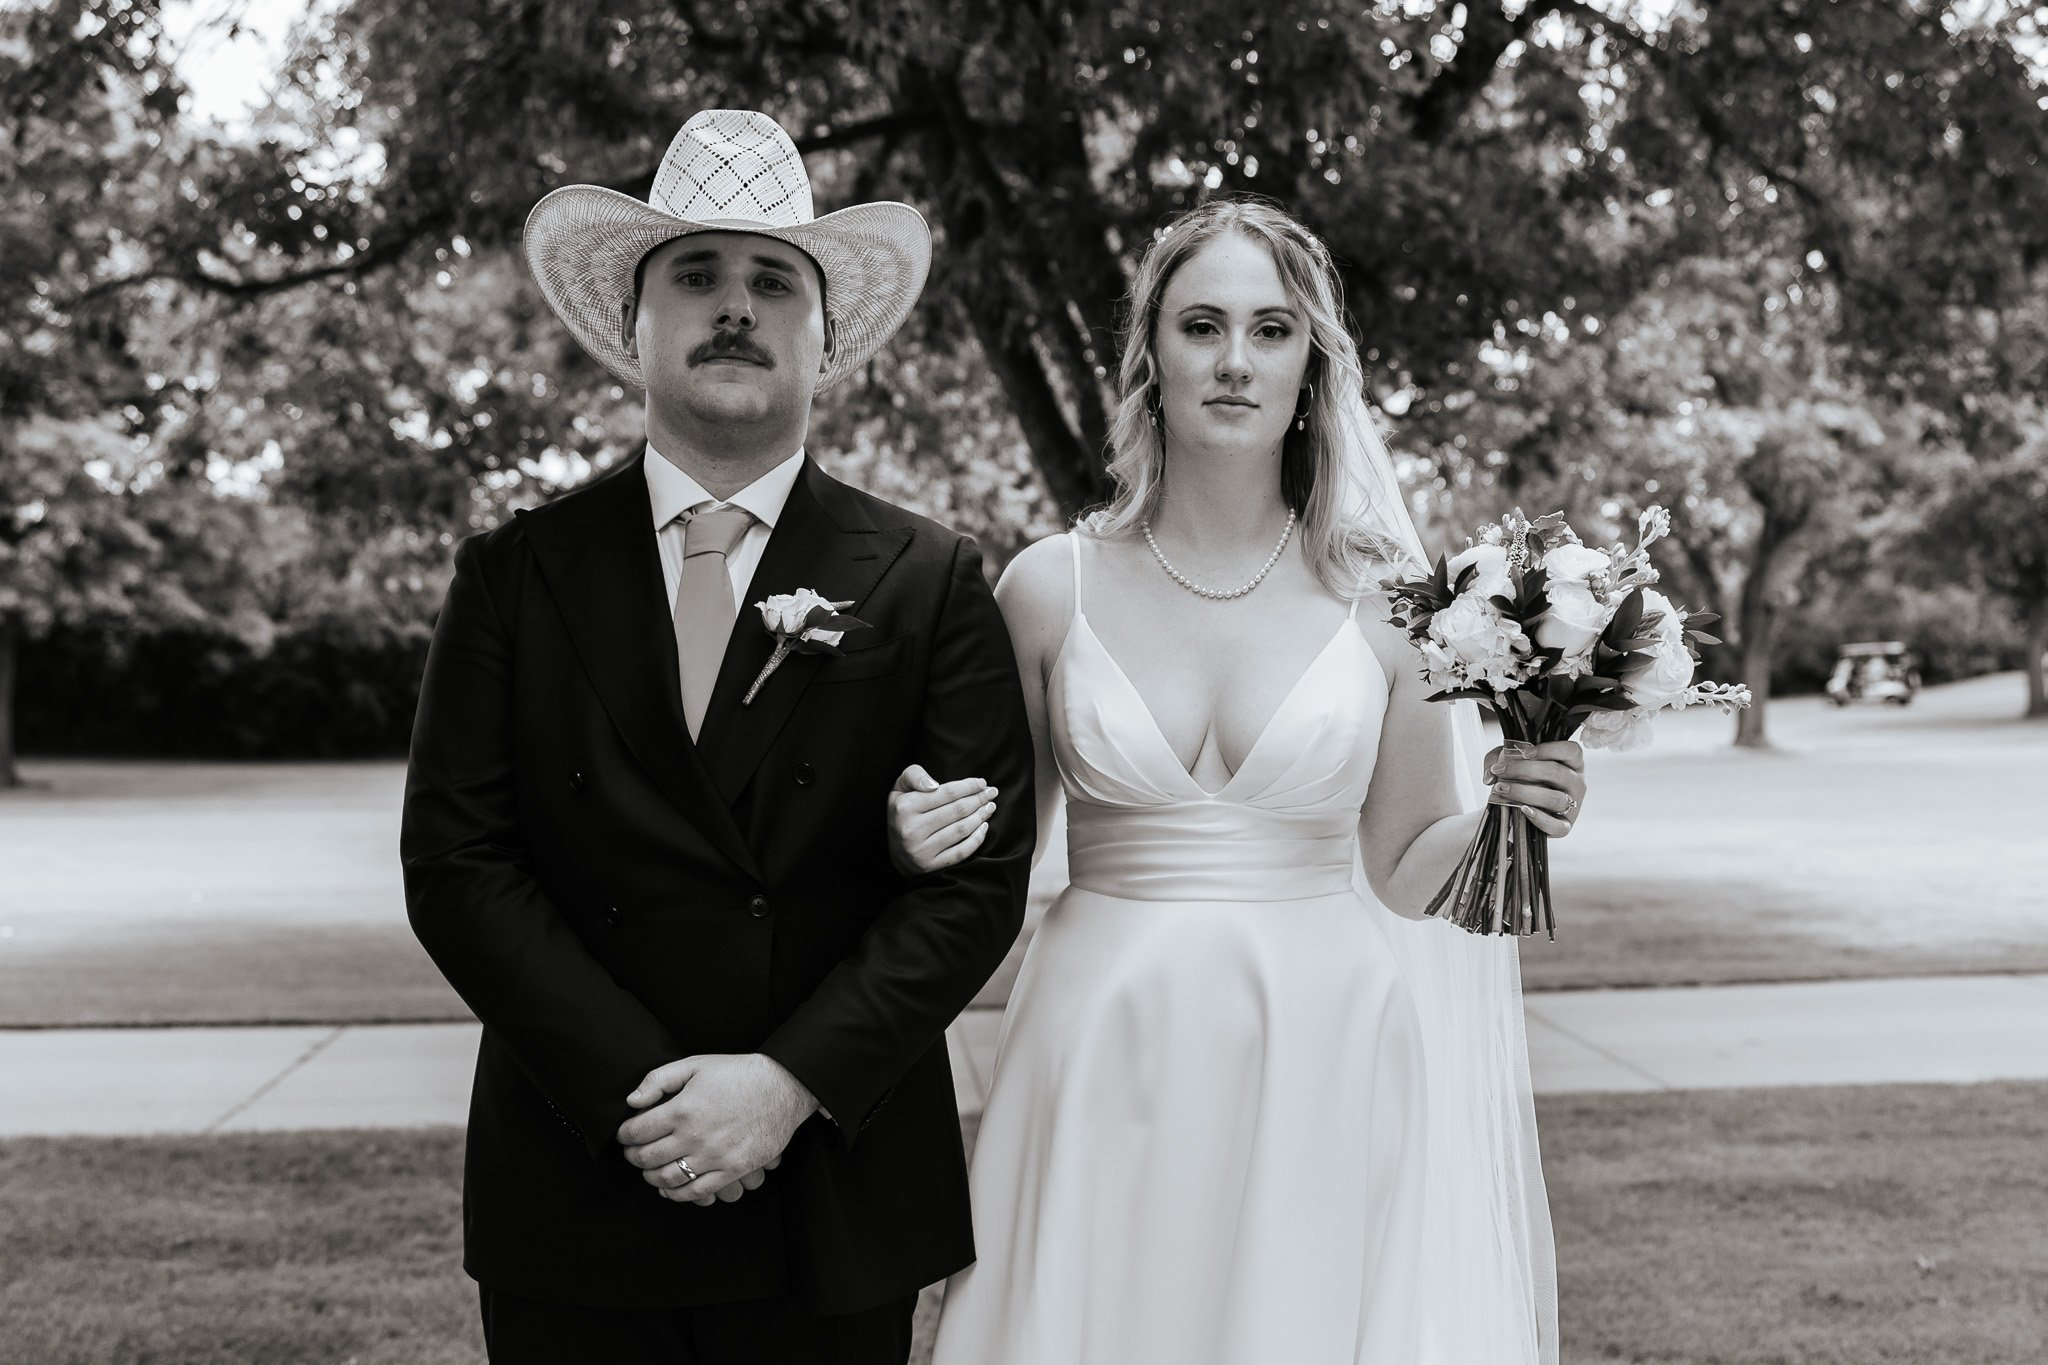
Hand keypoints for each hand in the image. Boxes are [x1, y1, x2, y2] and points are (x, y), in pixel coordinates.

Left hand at [616, 1054, 816, 1204]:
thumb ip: (658, 1079)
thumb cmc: (738, 1073)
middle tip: (633, 1152)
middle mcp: (694, 1136)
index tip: (625, 1134)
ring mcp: (714, 1157)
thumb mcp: (695, 1064)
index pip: (637, 1132)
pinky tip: (670, 1188)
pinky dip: (677, 1194)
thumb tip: (632, 1101)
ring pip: (667, 1179)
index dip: (624, 1135)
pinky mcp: (731, 1170)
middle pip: (647, 1158)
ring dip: (651, 1177)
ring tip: (649, 1169)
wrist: (782, 1087)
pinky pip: (696, 1192)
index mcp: (683, 1109)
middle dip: (633, 1157)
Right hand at [886, 764, 996, 875]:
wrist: (896, 852)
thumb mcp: (900, 789)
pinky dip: (977, 839)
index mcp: (905, 807)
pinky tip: (984, 827)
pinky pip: (961, 852)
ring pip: (961, 830)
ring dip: (981, 816)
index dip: (968, 786)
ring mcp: (921, 850)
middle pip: (957, 810)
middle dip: (979, 799)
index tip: (982, 782)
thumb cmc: (902, 813)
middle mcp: (911, 829)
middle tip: (992, 792)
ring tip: (990, 807)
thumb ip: (914, 775)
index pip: (946, 793)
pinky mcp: (930, 865)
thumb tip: (934, 785)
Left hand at [1483, 740, 1585, 836]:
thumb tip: (1490, 772)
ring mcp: (1573, 806)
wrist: (1516, 809)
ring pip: (1555, 798)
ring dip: (1525, 792)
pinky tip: (1522, 809)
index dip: (1549, 749)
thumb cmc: (1520, 780)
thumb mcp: (1511, 761)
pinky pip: (1557, 826)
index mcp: (1571, 763)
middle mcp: (1576, 783)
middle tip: (1501, 771)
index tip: (1523, 753)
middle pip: (1557, 773)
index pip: (1571, 751)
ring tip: (1502, 789)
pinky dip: (1539, 818)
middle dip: (1524, 770)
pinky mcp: (1564, 827)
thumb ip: (1498, 757)